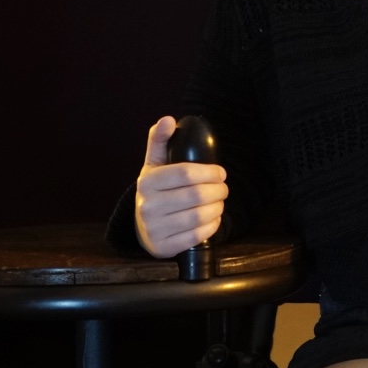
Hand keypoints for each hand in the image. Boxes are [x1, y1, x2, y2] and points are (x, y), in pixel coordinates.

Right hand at [133, 115, 228, 258]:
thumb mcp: (154, 164)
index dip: (210, 172)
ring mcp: (154, 229)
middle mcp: (148, 206)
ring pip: (199, 216)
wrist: (143, 228)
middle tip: (224, 188)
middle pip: (196, 195)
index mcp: (147, 182)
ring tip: (220, 202)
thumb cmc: (155, 190)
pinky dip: (211, 226)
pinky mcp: (164, 247)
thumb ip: (159, 139)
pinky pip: (197, 236)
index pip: (186, 173)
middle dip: (218, 190)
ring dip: (218, 207)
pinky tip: (213, 218)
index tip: (221, 173)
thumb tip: (168, 120)